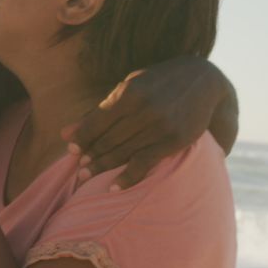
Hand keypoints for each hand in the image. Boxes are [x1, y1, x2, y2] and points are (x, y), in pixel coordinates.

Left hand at [62, 56, 226, 189]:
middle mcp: (144, 110)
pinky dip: (127, 177)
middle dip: (91, 155)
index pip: (97, 121)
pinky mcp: (175, 140)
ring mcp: (161, 126)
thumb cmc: (156, 83)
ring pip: (124, 152)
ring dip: (103, 166)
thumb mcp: (128, 88)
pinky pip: (145, 163)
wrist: (202, 80)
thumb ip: (98, 111)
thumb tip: (65, 134)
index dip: (82, 138)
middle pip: (109, 139)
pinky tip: (113, 187)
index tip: (71, 150)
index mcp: (129, 93)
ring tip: (87, 176)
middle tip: (79, 169)